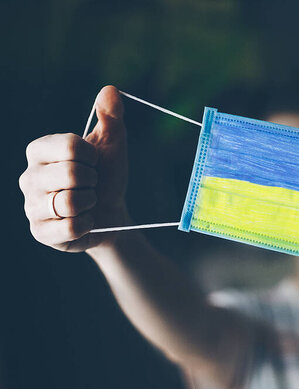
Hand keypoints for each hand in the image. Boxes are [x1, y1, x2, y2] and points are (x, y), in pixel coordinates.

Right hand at [19, 86, 128, 251]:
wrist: (112, 213)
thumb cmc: (107, 175)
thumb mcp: (112, 145)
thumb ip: (111, 117)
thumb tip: (110, 89)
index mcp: (40, 150)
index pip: (69, 145)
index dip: (92, 156)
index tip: (93, 162)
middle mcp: (28, 177)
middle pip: (71, 174)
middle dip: (93, 181)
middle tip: (91, 185)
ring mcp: (31, 206)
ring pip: (69, 203)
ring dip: (90, 203)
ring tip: (87, 202)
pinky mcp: (40, 232)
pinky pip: (70, 227)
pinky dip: (87, 224)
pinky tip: (85, 221)